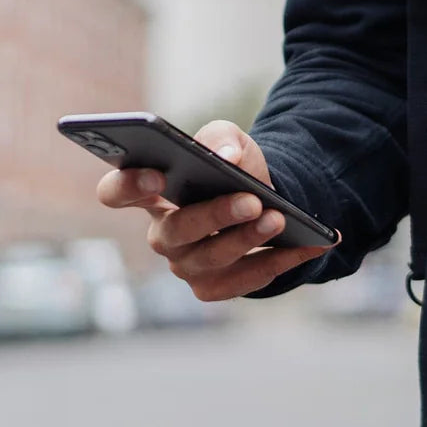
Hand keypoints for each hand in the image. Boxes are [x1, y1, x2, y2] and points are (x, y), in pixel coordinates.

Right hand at [96, 119, 333, 299]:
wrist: (267, 200)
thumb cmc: (234, 169)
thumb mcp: (230, 142)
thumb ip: (222, 139)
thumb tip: (226, 158)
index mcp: (151, 193)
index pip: (116, 193)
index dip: (129, 186)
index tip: (156, 175)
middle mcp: (162, 234)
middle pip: (174, 231)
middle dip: (214, 216)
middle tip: (251, 200)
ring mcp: (186, 265)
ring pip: (211, 259)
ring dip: (248, 240)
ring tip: (278, 219)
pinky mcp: (214, 287)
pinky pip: (245, 280)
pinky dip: (280, 261)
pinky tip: (310, 245)